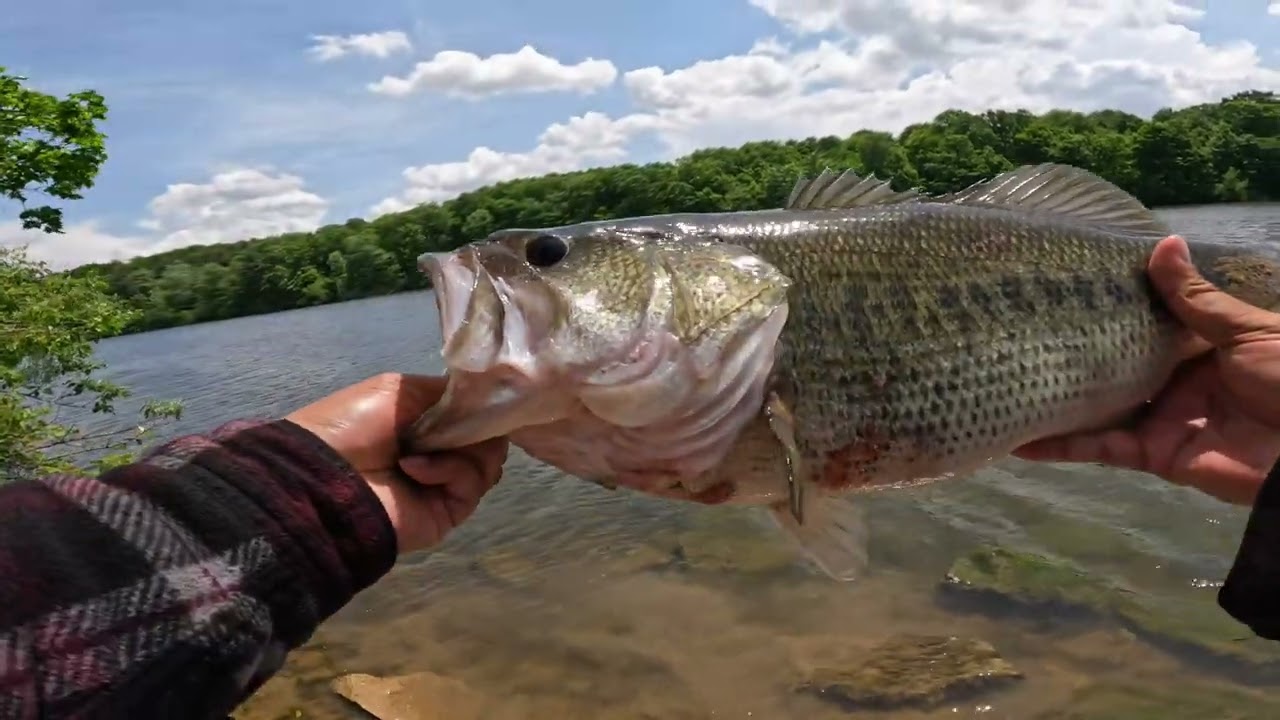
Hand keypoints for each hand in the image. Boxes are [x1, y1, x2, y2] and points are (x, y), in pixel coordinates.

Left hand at [286, 373, 508, 552]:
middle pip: (488, 438)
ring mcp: (446, 484)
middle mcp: (440, 453)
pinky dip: (449, 470)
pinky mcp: (450, 511)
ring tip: (429, 447)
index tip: (487, 396)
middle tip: (459, 423)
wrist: (323, 481)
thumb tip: (483, 399)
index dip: (482, 404)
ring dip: (464, 448)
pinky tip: (413, 469)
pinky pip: (472, 483)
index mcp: (425, 425)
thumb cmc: (352, 426)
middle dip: (479, 425)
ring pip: (489, 461)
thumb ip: (444, 392)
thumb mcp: (398, 390)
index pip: (473, 414)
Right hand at [1014, 235, 1279, 505]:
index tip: (1066, 284)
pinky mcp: (1154, 455)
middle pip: (1117, 363)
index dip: (1113, 305)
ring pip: (1100, 406)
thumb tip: (1162, 242)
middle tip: (1019, 326)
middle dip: (1074, 349)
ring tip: (1005, 380)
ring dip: (1058, 398)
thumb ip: (1196, 299)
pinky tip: (1022, 440)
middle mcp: (1177, 380)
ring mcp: (1163, 418)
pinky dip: (1063, 447)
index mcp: (1204, 346)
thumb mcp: (1250, 331)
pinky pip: (1102, 449)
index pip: (1149, 321)